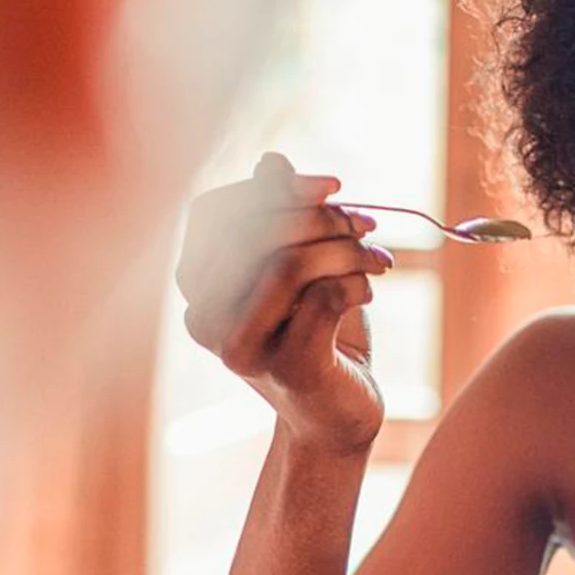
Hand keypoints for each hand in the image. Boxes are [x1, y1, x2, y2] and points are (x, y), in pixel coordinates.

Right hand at [177, 152, 392, 452]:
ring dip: (347, 250)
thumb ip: (281, 215)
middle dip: (326, 218)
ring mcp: (240, 347)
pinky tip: (368, 292)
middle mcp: (203, 317)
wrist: (337, 413)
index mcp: (196, 283)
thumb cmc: (316, 332)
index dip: (276, 189)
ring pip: (291, 264)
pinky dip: (358, 284)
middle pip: (258, 233)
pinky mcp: (287, 368)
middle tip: (368, 226)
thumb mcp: (300, 265)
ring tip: (378, 260)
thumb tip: (270, 161)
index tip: (334, 186)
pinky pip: (325, 298)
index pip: (217, 211)